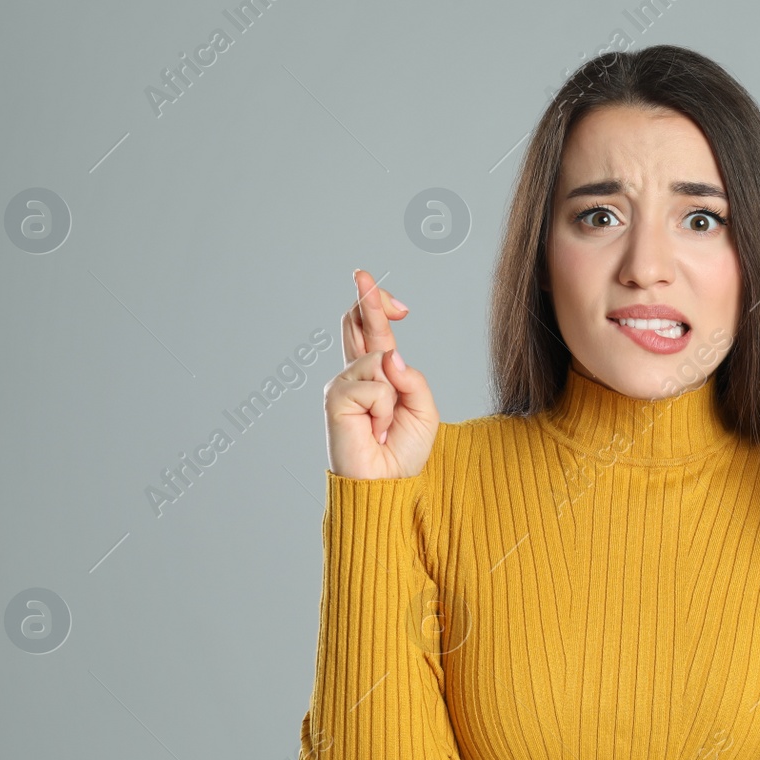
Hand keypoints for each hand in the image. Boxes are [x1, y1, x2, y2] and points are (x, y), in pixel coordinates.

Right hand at [324, 269, 438, 479]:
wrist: (388, 486)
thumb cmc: (403, 452)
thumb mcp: (423, 410)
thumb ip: (412, 379)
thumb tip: (389, 355)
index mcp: (376, 376)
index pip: (371, 331)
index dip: (374, 305)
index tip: (374, 286)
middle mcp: (354, 375)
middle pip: (358, 324)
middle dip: (367, 299)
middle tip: (360, 273)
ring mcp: (342, 385)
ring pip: (378, 358)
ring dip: (393, 393)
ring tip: (384, 425)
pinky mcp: (336, 398)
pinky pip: (376, 385)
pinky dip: (385, 408)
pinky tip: (375, 430)